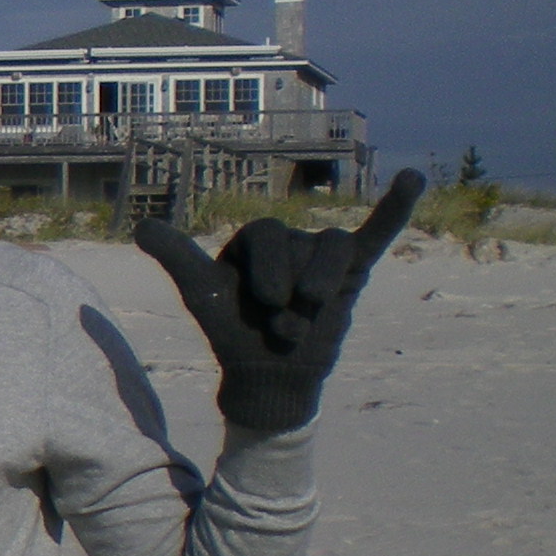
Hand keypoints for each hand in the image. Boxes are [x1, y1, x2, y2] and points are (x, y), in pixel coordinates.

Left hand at [133, 171, 423, 432]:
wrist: (268, 375)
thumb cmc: (233, 332)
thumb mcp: (203, 293)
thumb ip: (178, 256)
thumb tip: (142, 226)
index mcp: (253, 240)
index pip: (264, 233)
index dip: (268, 273)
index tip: (266, 306)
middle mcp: (290, 241)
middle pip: (299, 245)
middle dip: (290, 291)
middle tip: (280, 328)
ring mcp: (322, 254)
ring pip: (335, 248)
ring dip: (322, 286)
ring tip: (306, 319)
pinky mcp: (354, 271)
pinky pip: (378, 233)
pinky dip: (397, 208)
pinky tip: (414, 179)